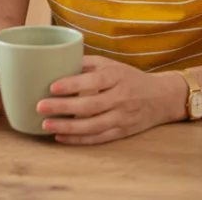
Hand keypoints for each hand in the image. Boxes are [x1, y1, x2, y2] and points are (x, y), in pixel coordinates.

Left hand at [35, 56, 184, 144]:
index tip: (52, 87)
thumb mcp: (111, 64)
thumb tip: (56, 61)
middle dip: (63, 108)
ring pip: (93, 126)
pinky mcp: (122, 132)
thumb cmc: (128, 77)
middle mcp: (120, 98)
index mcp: (116, 77)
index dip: (73, 85)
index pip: (93, 81)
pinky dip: (79, 140)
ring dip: (68, 127)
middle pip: (90, 106)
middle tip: (40, 107)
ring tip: (46, 125)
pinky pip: (98, 138)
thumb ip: (86, 63)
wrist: (161, 97)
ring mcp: (122, 117)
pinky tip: (60, 137)